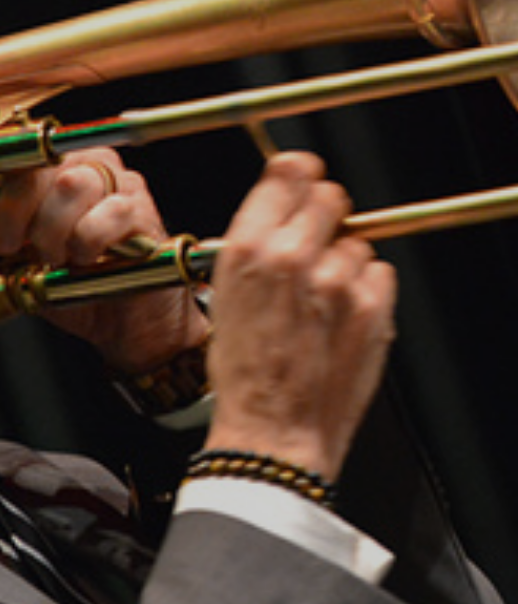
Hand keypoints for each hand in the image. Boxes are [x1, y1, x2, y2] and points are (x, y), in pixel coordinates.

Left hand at [0, 117, 207, 372]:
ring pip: (68, 187)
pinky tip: (88, 260)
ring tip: (58, 258)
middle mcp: (80, 165)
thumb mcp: (20, 261)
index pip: (2, 148)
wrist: (125, 322)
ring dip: (52, 234)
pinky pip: (103, 216)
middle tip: (17, 248)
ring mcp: (114, 182)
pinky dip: (87, 245)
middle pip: (32, 166)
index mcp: (46, 172)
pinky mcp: (140, 208)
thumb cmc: (74, 285)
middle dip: (13, 213)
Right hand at [204, 152, 395, 479]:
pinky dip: (364, 288)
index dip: (297, 173)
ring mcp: (340, 283)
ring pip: (355, 241)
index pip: (289, 173)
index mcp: (249, 249)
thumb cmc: (243, 372)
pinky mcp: (374, 309)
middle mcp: (296, 258)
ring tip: (320, 297)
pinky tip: (339, 314)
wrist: (273, 429)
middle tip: (313, 241)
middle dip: (323, 213)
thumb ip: (255, 246)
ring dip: (341, 259)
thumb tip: (281, 211)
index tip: (301, 177)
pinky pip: (378, 273)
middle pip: (331, 197)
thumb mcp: (225, 295)